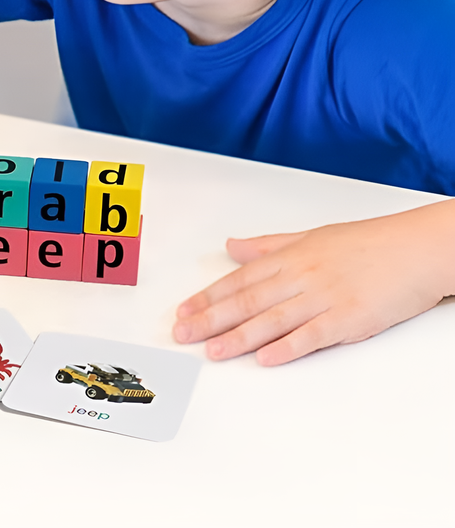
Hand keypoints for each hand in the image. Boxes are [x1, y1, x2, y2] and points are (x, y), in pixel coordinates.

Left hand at [173, 200, 454, 364]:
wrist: (414, 249)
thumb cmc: (367, 243)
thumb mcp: (310, 237)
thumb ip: (268, 246)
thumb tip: (233, 247)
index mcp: (288, 257)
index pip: (239, 280)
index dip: (208, 297)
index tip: (184, 311)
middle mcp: (300, 276)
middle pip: (247, 301)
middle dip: (210, 318)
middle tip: (183, 333)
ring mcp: (323, 298)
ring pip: (271, 319)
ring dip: (238, 337)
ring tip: (212, 350)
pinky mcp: (348, 318)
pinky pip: (311, 335)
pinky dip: (287, 347)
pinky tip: (265, 358)